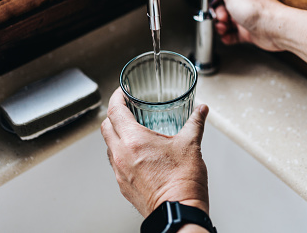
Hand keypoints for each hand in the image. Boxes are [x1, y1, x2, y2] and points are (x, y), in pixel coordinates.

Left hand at [101, 87, 209, 217]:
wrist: (179, 214)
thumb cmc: (182, 183)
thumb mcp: (191, 145)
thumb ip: (195, 123)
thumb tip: (201, 111)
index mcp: (134, 141)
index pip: (115, 111)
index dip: (117, 97)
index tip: (122, 92)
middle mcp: (121, 155)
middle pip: (106, 126)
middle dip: (114, 114)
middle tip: (126, 109)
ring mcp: (120, 172)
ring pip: (108, 146)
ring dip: (116, 134)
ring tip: (131, 131)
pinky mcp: (123, 185)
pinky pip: (115, 163)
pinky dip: (121, 153)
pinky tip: (137, 154)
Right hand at [210, 0, 286, 51]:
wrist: (275, 29)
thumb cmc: (258, 11)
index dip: (214, 1)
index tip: (212, 6)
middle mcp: (245, 3)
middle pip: (222, 9)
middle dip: (217, 16)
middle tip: (221, 19)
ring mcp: (247, 18)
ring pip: (227, 23)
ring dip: (221, 27)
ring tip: (223, 29)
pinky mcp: (249, 32)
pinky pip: (234, 34)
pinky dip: (228, 37)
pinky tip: (226, 37)